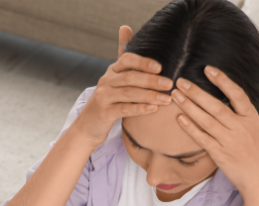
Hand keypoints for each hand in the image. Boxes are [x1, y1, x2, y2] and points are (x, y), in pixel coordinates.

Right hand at [72, 25, 174, 146]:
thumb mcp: (116, 80)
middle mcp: (106, 81)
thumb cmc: (109, 100)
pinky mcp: (104, 113)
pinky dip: (139, 109)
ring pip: (129, 93)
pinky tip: (153, 109)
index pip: (127, 59)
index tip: (160, 67)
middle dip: (151, 80)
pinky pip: (124, 109)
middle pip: (130, 77)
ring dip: (149, 95)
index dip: (143, 62)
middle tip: (169, 84)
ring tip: (166, 99)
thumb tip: (126, 28)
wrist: (88, 124)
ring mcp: (104, 97)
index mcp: (112, 71)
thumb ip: (126, 61)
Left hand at [171, 66, 258, 194]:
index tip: (208, 69)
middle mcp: (239, 127)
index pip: (236, 94)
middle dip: (196, 92)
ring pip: (205, 120)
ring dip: (189, 106)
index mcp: (251, 117)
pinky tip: (179, 118)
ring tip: (175, 95)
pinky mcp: (219, 154)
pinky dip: (190, 128)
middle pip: (215, 106)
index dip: (222, 80)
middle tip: (180, 80)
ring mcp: (228, 141)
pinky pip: (202, 138)